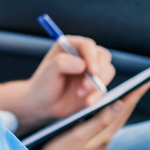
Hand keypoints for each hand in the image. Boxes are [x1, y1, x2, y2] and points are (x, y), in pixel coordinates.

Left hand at [0, 36, 114, 134]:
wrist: (44, 104)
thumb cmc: (43, 84)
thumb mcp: (48, 72)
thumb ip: (61, 64)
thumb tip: (82, 64)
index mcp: (70, 45)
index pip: (87, 45)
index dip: (92, 57)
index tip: (92, 71)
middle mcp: (83, 55)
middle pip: (102, 56)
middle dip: (98, 72)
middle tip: (85, 86)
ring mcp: (91, 69)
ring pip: (107, 71)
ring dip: (96, 84)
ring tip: (79, 94)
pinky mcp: (95, 84)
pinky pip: (104, 87)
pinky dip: (98, 95)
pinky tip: (87, 102)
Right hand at [13, 82, 149, 149]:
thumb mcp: (79, 136)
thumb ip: (99, 121)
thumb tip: (119, 104)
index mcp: (103, 135)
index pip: (123, 110)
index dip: (135, 94)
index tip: (146, 81)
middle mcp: (104, 139)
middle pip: (122, 114)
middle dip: (132, 98)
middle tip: (142, 84)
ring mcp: (97, 143)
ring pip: (115, 119)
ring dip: (122, 105)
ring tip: (128, 94)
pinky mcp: (90, 144)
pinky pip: (106, 124)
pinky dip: (110, 113)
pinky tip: (106, 111)